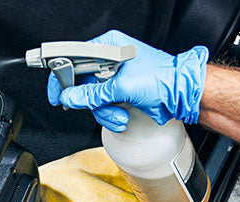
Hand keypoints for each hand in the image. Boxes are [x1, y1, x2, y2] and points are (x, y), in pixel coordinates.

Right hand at [47, 30, 208, 131]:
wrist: (182, 94)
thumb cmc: (163, 79)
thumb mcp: (123, 87)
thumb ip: (93, 94)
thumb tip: (70, 97)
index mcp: (110, 47)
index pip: (75, 58)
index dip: (63, 76)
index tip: (57, 92)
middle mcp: (110, 60)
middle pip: (83, 84)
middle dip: (93, 101)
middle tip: (100, 106)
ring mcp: (115, 78)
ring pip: (93, 100)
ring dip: (105, 112)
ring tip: (120, 114)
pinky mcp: (120, 93)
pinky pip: (104, 106)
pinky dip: (112, 116)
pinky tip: (123, 116)